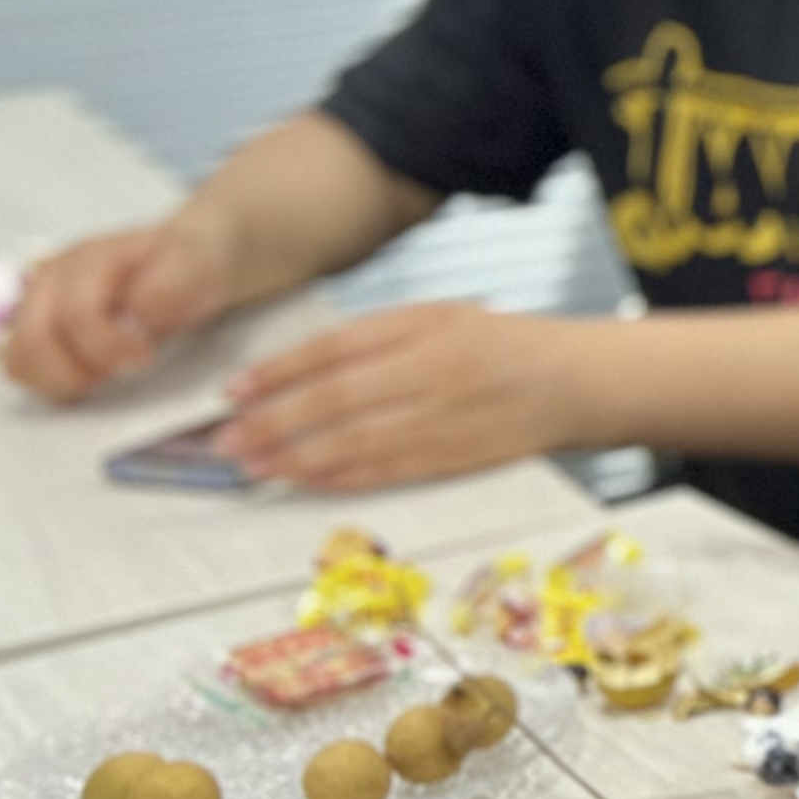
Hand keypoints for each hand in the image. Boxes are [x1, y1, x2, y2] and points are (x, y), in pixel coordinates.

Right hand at [3, 213, 239, 402]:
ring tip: (105, 375)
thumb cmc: (191, 263)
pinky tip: (91, 375)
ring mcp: (39, 304)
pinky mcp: (38, 329)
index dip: (107, 345)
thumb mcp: (198, 266)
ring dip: (60, 379)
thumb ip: (169, 287)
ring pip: (18, 358)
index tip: (144, 356)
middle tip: (121, 371)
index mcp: (89, 260)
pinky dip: (52, 381)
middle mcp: (52, 280)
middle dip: (78, 370)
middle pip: (32, 341)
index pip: (74, 314)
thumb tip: (136, 316)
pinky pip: (23, 367)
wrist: (190, 258)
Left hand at [216, 304, 587, 491]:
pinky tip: (303, 481)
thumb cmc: (501, 344)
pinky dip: (337, 479)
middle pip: (334, 401)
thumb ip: (375, 338)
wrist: (575, 381)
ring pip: (353, 444)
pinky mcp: (453, 459)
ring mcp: (443, 420)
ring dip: (293, 458)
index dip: (277, 372)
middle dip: (271, 423)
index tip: (232, 390)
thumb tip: (298, 369)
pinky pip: (384, 472)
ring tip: (251, 466)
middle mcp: (430, 373)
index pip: (334, 350)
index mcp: (423, 328)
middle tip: (224, 441)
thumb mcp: (439, 317)